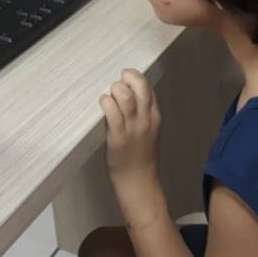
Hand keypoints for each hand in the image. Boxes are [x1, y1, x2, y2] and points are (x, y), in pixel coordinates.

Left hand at [100, 69, 160, 188]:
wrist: (138, 180)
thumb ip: (141, 109)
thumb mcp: (148, 127)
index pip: (147, 85)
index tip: (125, 78)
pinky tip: (103, 104)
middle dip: (126, 77)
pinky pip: (111, 112)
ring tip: (109, 95)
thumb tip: (125, 89)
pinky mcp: (118, 137)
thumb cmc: (140, 153)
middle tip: (117, 84)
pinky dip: (106, 102)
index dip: (134, 77)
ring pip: (125, 96)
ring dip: (114, 89)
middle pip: (139, 85)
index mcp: (154, 114)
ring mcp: (132, 127)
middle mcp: (145, 118)